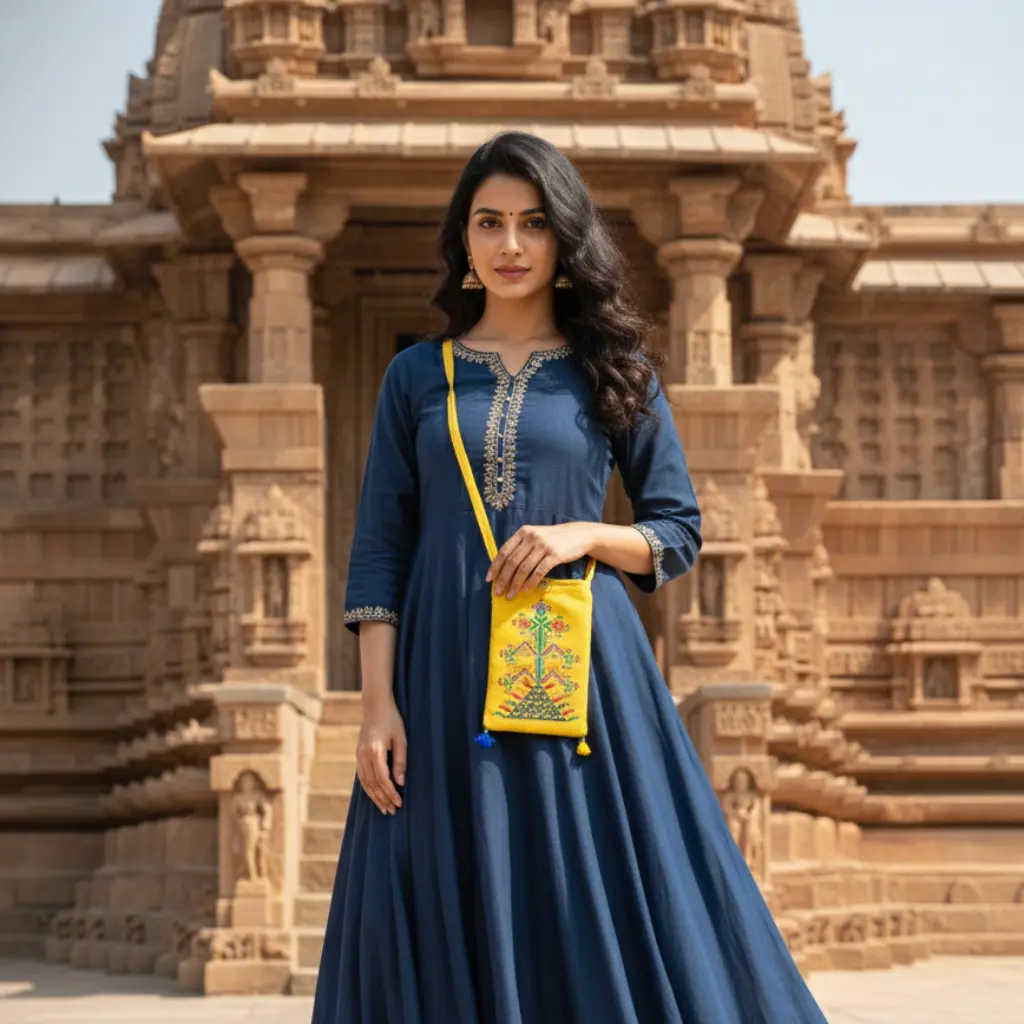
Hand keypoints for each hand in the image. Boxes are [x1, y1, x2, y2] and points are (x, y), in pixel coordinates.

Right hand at [356, 698, 406, 815]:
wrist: (375, 706)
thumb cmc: (392, 720)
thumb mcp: (401, 739)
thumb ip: (400, 761)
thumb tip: (401, 782)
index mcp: (375, 751)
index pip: (383, 779)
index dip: (391, 793)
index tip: (400, 802)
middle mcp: (363, 755)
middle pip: (372, 784)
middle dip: (383, 799)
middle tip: (393, 811)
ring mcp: (358, 755)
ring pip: (365, 782)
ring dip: (374, 797)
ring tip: (384, 808)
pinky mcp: (358, 754)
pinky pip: (361, 776)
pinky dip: (368, 788)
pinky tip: (374, 795)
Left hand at [486, 522, 595, 599]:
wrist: (579, 535)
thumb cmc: (554, 538)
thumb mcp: (535, 536)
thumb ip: (521, 547)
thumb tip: (504, 568)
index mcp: (523, 532)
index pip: (504, 551)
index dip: (495, 566)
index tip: (489, 580)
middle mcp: (531, 537)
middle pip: (512, 561)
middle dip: (503, 579)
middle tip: (498, 592)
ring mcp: (543, 545)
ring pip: (524, 568)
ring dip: (515, 584)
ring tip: (510, 595)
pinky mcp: (554, 555)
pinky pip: (538, 571)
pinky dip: (530, 582)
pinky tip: (526, 590)